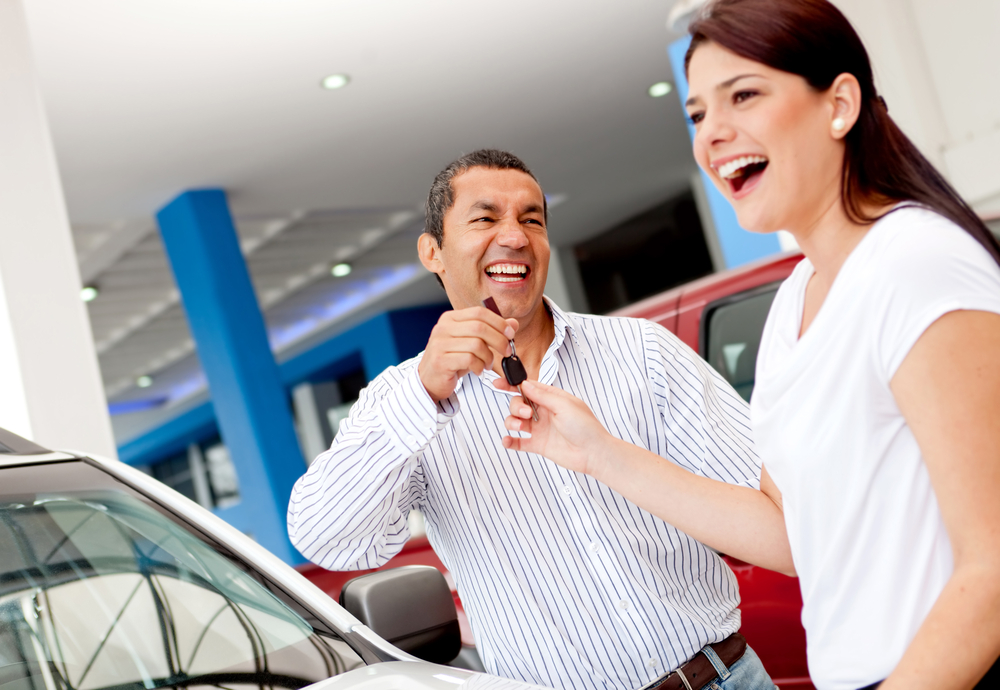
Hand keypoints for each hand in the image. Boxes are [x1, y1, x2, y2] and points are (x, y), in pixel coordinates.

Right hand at [419, 307, 517, 401]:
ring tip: (487, 364)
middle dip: (499, 340)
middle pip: (479, 327)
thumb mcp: (472, 343)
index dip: (499, 322)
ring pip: (476, 344)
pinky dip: (479, 366)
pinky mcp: (441, 360)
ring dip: (488, 357)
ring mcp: (440, 344)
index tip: (511, 333)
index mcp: (450, 318)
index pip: (479, 312)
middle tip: (507, 351)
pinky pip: (469, 360)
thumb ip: (491, 331)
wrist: (429, 380)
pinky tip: (478, 370)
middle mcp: (443, 328)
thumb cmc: (453, 360)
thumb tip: (513, 323)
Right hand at [499, 379, 616, 476]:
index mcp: (552, 398)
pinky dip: (510, 441)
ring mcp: (540, 428)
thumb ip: (542, 395)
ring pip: (516, 421)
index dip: (512, 385)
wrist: (594, 453)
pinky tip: (507, 440)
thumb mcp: (564, 405)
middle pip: (519, 404)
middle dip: (516, 406)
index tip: (498, 383)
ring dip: (511, 421)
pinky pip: (519, 442)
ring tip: (519, 426)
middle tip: (526, 414)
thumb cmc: (586, 427)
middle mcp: (544, 412)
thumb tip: (525, 384)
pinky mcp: (538, 445)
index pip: (528, 388)